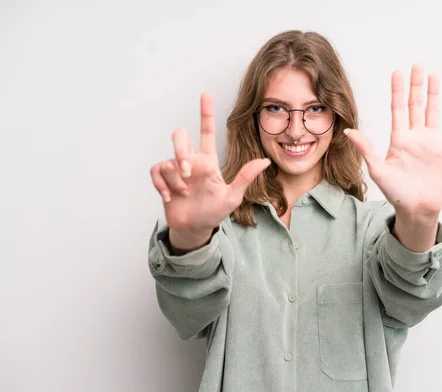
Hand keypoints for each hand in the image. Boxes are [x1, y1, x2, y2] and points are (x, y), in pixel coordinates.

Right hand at [150, 93, 270, 246]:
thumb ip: (245, 177)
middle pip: (179, 136)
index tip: (206, 94)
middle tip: (186, 170)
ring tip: (184, 193)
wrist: (195, 228)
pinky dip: (162, 185)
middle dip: (180, 149)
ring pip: (168, 160)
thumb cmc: (214, 211)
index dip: (206, 112)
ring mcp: (175, 170)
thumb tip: (265, 160)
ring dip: (175, 179)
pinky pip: (156, 172)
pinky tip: (171, 196)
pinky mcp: (163, 179)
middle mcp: (191, 161)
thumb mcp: (233, 196)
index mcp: (208, 161)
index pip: (205, 131)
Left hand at [344, 64, 441, 217]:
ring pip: (433, 111)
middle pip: (415, 104)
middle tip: (417, 64)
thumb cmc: (395, 192)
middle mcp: (415, 136)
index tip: (397, 72)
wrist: (417, 208)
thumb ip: (366, 148)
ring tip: (433, 74)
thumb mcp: (378, 169)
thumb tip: (348, 130)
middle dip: (416, 85)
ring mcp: (432, 142)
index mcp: (399, 139)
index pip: (398, 108)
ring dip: (433, 93)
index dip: (398, 90)